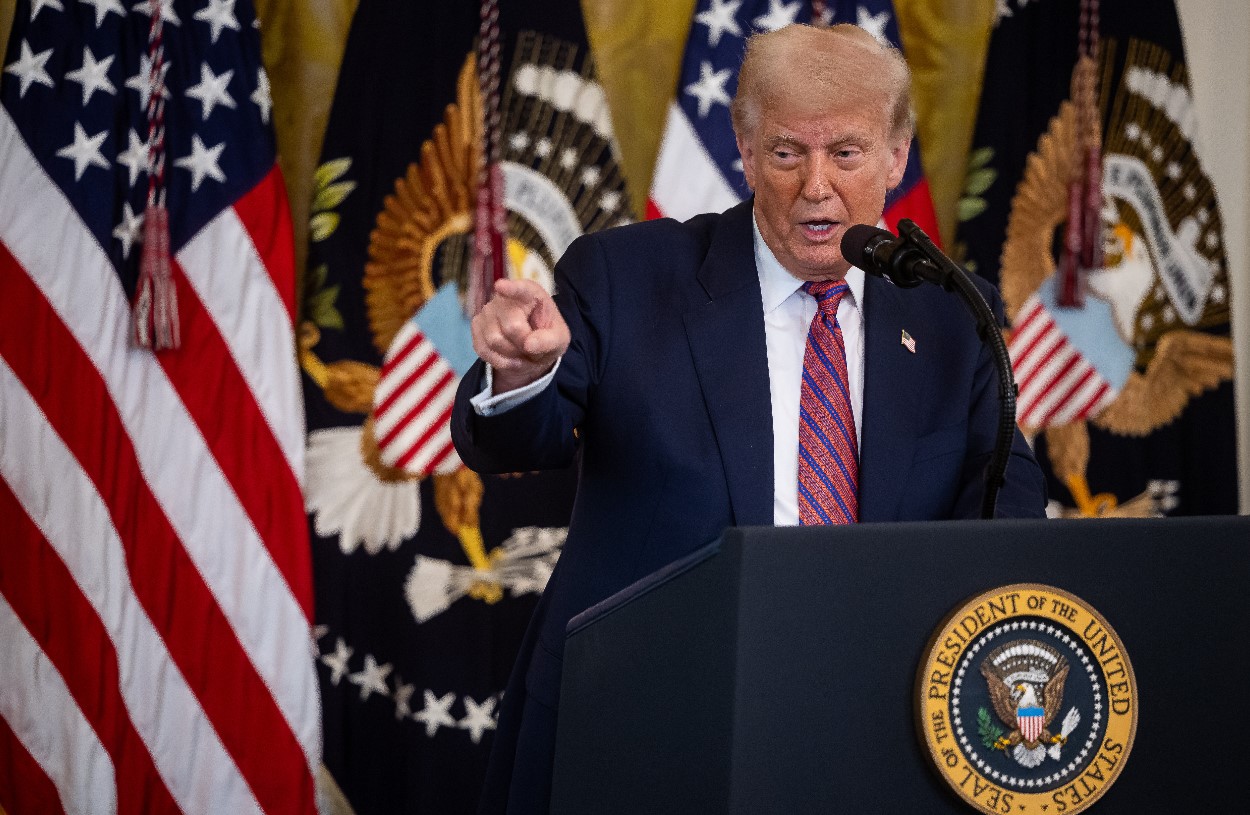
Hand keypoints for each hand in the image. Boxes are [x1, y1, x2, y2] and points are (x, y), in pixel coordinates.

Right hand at [471, 278, 570, 392]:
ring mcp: (488, 310)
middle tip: (532, 348)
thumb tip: (529, 344)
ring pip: (494, 340)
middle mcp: (505, 297)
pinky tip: (510, 358)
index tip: (501, 286)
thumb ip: (549, 341)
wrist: (531, 348)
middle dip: (524, 345)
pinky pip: (483, 349)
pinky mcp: (476, 325)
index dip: (511, 288)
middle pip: (511, 327)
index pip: (521, 289)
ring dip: (511, 355)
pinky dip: (500, 361)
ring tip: (522, 353)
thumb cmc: (547, 336)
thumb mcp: (559, 340)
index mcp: (531, 293)